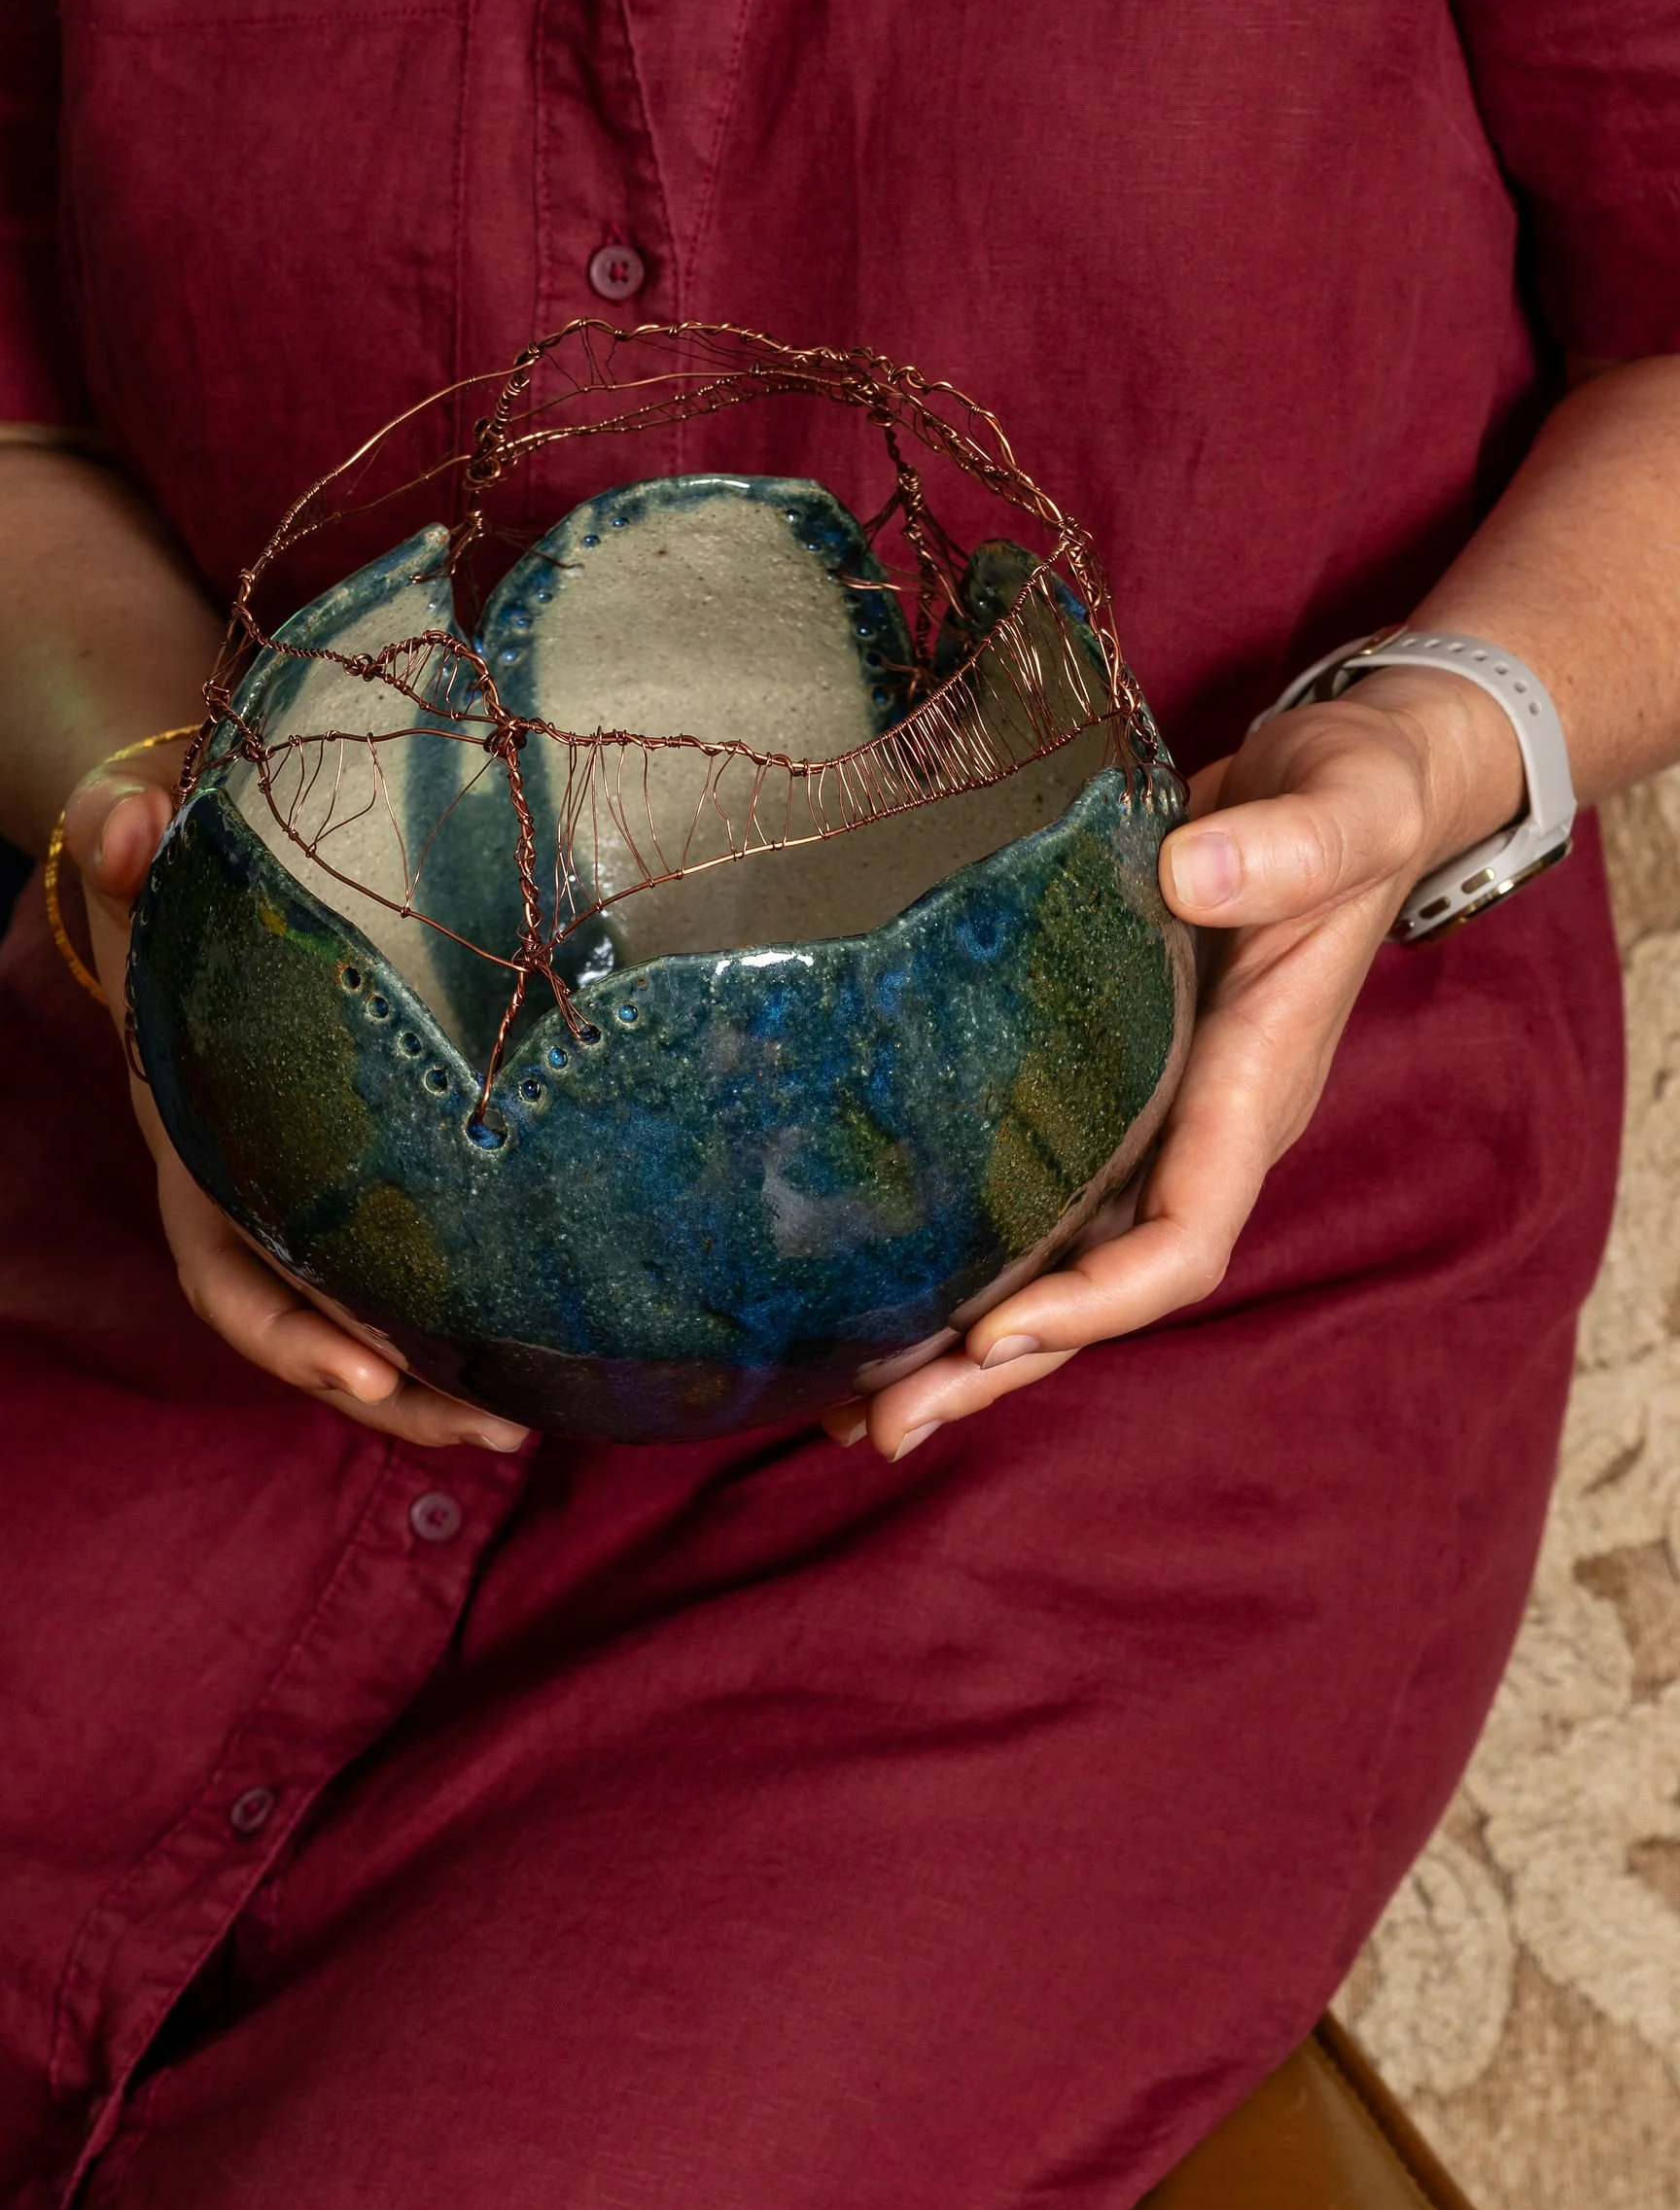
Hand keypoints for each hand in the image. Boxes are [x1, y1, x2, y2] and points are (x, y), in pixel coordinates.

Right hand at [62, 751, 530, 1455]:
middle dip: (392, 1393)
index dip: (288, 1332)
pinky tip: (546, 1346)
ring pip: (363, 1321)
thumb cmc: (166, 875)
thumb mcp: (138, 852)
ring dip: (439, 1385)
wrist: (183, 875)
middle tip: (497, 1431)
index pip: (223, 1268)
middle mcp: (245, 1191)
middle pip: (309, 1328)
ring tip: (533, 1425)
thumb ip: (123, 838)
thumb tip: (133, 821)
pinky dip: (460, 1318)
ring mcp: (303, 1193)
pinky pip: (406, 1270)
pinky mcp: (365, 1173)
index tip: (367, 1378)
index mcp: (192, 1144)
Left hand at [821, 664, 1526, 1460]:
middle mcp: (1203, 1127)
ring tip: (853, 1408)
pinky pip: (1035, 1193)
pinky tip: (877, 1292)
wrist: (1351, 781)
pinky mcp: (1105, 1079)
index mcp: (1258, 1087)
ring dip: (964, 1342)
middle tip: (882, 1428)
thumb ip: (1289, 846)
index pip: (1183, 1235)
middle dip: (999, 1365)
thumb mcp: (1345, 808)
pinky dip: (961, 1251)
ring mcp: (1154, 1113)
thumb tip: (1195, 873)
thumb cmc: (1357, 797)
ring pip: (1058, 1259)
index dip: (1095, 1296)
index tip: (996, 1329)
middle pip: (1102, 1289)